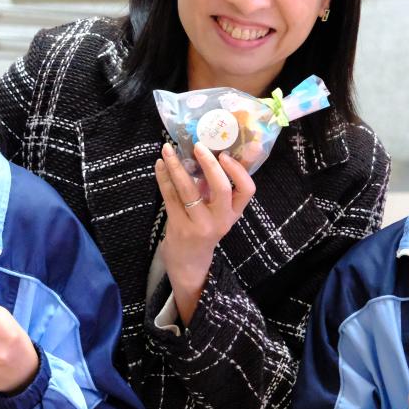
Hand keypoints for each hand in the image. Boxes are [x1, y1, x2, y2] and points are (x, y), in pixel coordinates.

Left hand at [155, 143, 254, 324]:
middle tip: (198, 146)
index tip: (225, 154)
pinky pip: (170, 197)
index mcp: (234, 212)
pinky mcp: (179, 228)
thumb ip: (224, 182)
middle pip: (221, 188)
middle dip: (209, 164)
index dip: (238, 170)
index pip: (247, 190)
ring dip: (176, 166)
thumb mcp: (220, 209)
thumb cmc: (206, 227)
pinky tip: (160, 165)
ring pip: (188, 190)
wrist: (190, 262)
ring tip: (168, 149)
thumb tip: (232, 146)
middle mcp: (221, 220)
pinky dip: (163, 178)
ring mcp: (199, 225)